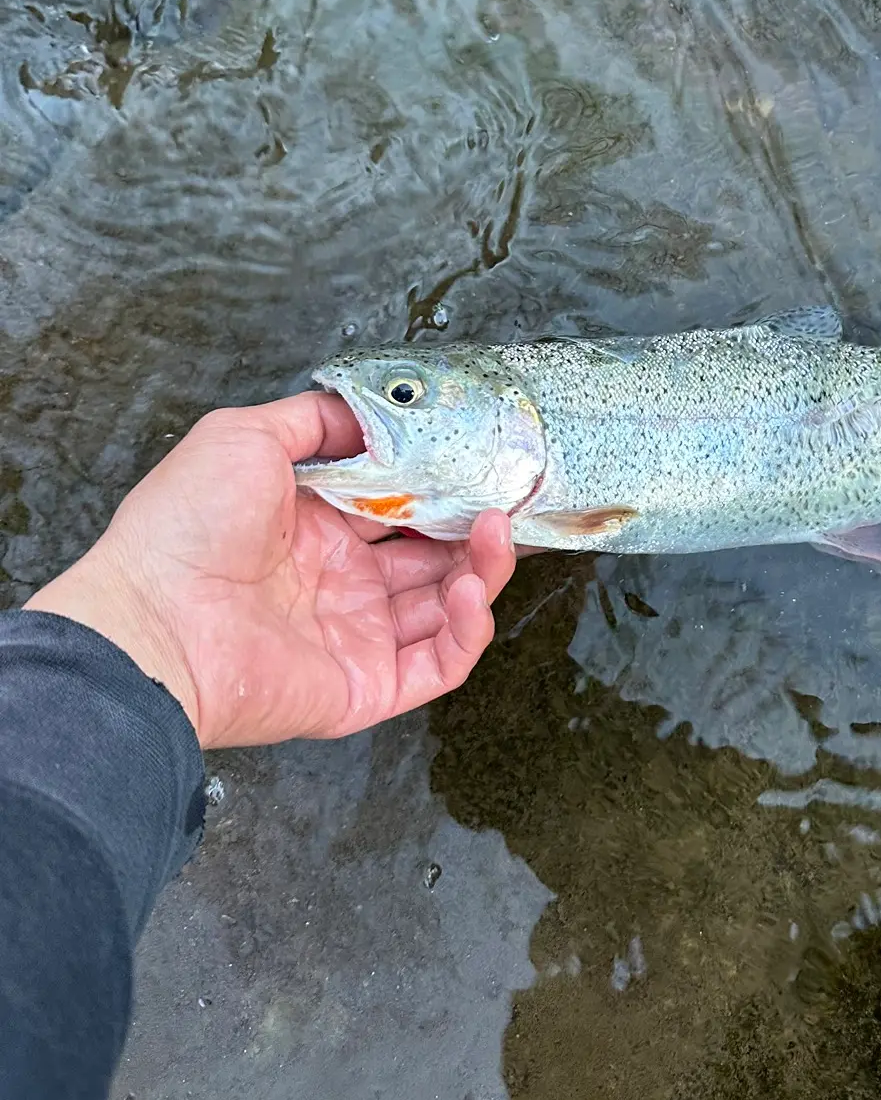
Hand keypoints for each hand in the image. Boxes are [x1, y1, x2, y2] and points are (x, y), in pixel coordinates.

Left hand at [25, 393, 516, 747]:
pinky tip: (471, 590)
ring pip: (449, 607)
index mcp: (315, 529)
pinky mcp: (369, 685)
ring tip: (496, 534)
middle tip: (505, 501)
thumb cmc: (184, 530)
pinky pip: (441, 663)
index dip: (443, 488)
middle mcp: (341, 583)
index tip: (477, 465)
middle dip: (475, 529)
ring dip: (484, 570)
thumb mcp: (243, 436)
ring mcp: (358, 635)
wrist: (154, 625)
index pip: (400, 508)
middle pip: (435, 557)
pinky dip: (470, 630)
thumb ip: (315, 419)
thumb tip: (374, 414)